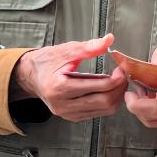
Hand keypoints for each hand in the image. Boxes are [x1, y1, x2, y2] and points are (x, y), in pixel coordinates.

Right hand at [10, 33, 127, 122]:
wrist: (32, 75)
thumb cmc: (48, 61)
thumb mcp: (67, 50)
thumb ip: (89, 47)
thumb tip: (108, 39)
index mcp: (59, 87)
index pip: (98, 87)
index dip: (116, 79)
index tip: (122, 69)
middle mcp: (62, 104)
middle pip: (103, 102)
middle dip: (119, 88)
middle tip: (123, 75)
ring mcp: (67, 113)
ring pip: (103, 110)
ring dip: (116, 96)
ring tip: (118, 82)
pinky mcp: (71, 116)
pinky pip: (97, 113)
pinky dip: (109, 103)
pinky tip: (110, 90)